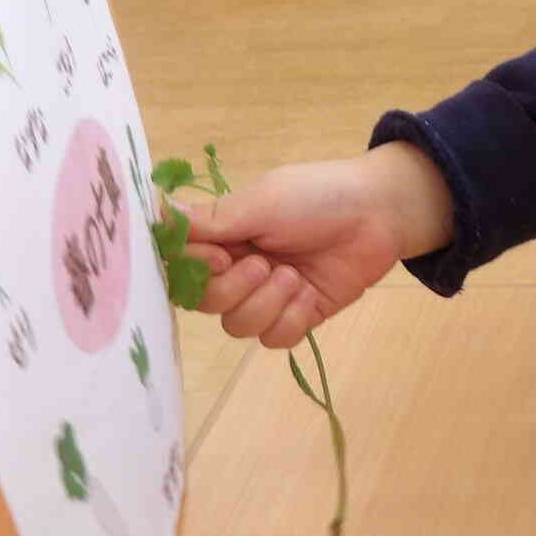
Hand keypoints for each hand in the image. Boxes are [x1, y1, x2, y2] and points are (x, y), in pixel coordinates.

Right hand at [183, 142, 453, 348]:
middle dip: (232, 288)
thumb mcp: (260, 202)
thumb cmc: (318, 196)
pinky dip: (290, 319)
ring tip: (293, 276)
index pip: (183, 266)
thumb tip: (154, 214)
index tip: (221, 253)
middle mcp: (239, 267)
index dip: (194, 269)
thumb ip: (210, 220)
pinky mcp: (300, 315)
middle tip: (265, 262)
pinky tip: (308, 293)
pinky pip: (274, 339)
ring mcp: (269, 294)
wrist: (380, 213)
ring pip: (237, 326)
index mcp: (225, 235)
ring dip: (265, 303)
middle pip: (205, 302)